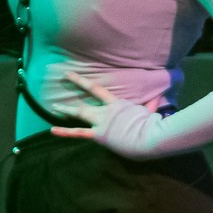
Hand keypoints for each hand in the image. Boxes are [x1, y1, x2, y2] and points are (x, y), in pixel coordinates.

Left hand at [50, 72, 164, 152]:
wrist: (147, 137)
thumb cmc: (150, 125)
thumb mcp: (149, 112)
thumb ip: (151, 103)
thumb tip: (159, 94)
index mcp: (116, 104)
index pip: (97, 89)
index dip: (82, 82)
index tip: (70, 75)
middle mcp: (105, 111)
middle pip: (86, 99)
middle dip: (75, 87)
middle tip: (64, 79)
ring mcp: (101, 122)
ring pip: (80, 114)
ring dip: (66, 110)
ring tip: (53, 107)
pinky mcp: (99, 134)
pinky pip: (79, 133)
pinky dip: (65, 132)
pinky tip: (52, 130)